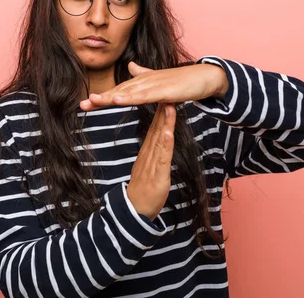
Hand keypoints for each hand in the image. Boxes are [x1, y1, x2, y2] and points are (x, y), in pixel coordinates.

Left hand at [79, 62, 228, 110]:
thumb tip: (131, 66)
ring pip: (128, 93)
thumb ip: (144, 74)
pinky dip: (130, 98)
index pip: (118, 91)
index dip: (102, 97)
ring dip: (110, 97)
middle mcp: (144, 82)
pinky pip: (144, 96)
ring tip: (93, 100)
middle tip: (82, 104)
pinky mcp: (163, 91)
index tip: (85, 104)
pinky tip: (117, 100)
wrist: (203, 77)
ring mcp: (153, 85)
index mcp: (142, 82)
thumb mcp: (158, 80)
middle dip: (100, 98)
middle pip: (119, 91)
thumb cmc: (181, 80)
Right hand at [126, 103, 175, 220]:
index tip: (164, 94)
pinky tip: (168, 133)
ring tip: (169, 105)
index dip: (160, 111)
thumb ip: (152, 155)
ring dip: (164, 122)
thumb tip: (159, 141)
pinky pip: (162, 158)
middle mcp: (148, 155)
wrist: (134, 212)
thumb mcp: (147, 169)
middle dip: (162, 110)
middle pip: (156, 129)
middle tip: (167, 90)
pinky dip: (165, 144)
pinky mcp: (158, 176)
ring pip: (159, 140)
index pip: (154, 128)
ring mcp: (152, 164)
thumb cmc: (143, 192)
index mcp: (147, 152)